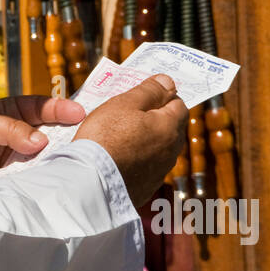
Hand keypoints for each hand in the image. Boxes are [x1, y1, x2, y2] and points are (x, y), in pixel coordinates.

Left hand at [0, 94, 85, 180]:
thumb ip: (10, 129)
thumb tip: (40, 141)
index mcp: (8, 113)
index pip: (38, 107)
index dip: (58, 108)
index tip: (78, 112)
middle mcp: (16, 135)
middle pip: (47, 133)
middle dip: (67, 134)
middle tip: (89, 137)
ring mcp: (14, 159)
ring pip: (43, 157)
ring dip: (58, 158)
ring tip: (78, 159)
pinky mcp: (11, 181)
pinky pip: (32, 178)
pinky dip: (44, 178)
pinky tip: (57, 179)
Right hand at [73, 73, 187, 209]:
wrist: (91, 184)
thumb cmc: (106, 136)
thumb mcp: (125, 103)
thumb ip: (150, 90)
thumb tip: (168, 81)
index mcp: (170, 127)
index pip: (179, 104)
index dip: (162, 96)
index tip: (143, 95)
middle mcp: (171, 152)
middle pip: (170, 127)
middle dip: (155, 118)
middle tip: (128, 113)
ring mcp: (159, 173)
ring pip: (158, 148)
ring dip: (146, 140)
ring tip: (119, 136)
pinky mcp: (146, 189)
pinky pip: (146, 167)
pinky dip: (137, 159)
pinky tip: (118, 158)